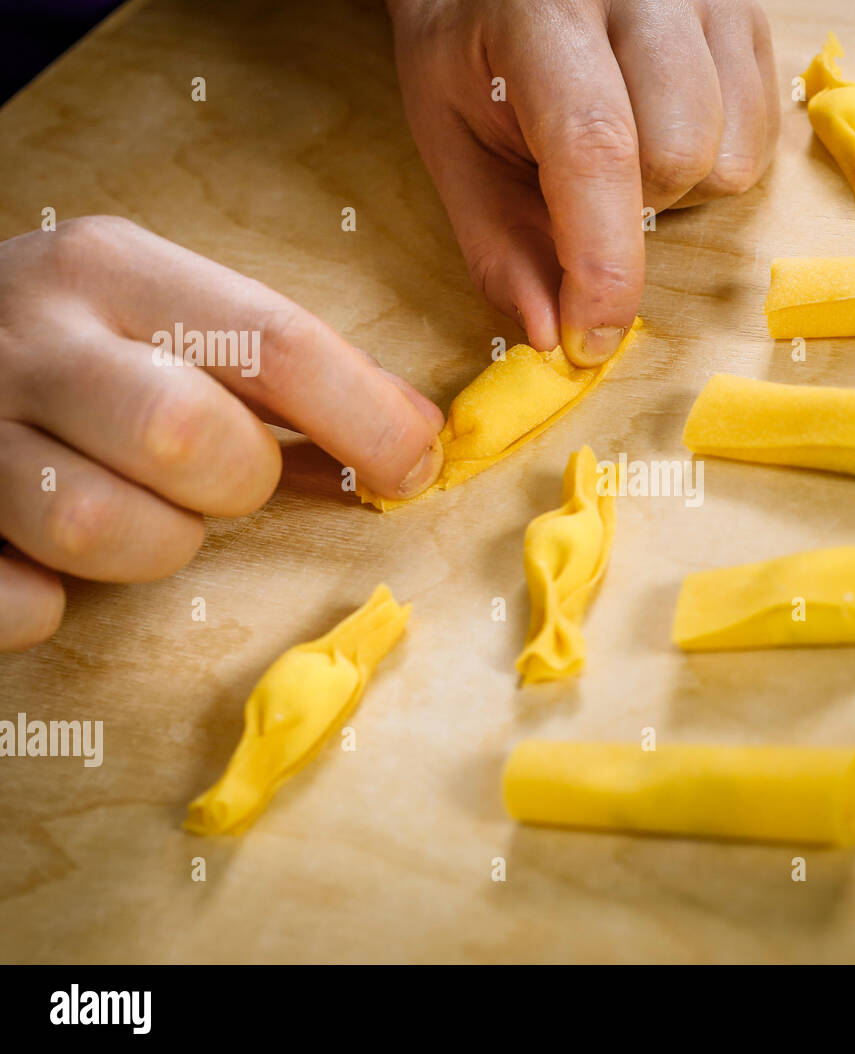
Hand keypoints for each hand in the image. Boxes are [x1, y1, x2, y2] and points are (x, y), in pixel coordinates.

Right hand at [0, 216, 443, 649]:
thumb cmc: (77, 346)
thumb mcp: (166, 316)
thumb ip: (282, 369)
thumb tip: (419, 436)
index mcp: (111, 270)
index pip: (273, 341)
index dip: (367, 419)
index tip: (414, 468)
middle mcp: (31, 335)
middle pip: (188, 435)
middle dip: (236, 481)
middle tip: (221, 481)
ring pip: (101, 526)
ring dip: (152, 544)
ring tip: (138, 514)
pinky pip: (17, 602)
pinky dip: (50, 604)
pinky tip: (49, 568)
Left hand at [389, 0, 778, 364]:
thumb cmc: (473, 51)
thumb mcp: (451, 138)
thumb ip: (497, 242)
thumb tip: (552, 335)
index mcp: (546, 9)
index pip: (596, 147)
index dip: (600, 265)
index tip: (587, 340)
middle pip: (679, 156)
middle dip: (631, 210)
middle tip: (579, 181)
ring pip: (730, 156)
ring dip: (677, 188)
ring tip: (626, 146)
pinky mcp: (752, 12)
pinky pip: (760, 136)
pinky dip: (714, 161)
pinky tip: (663, 127)